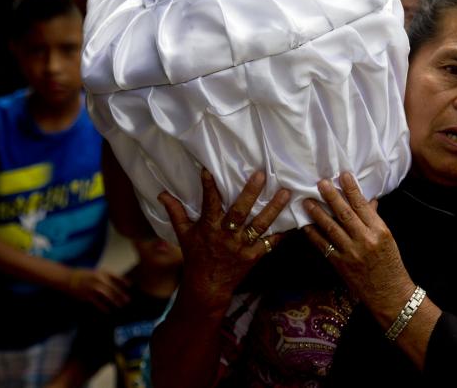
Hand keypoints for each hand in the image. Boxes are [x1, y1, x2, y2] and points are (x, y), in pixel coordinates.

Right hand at [66, 268, 130, 311]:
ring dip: (115, 301)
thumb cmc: (81, 275)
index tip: (130, 285)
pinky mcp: (87, 295)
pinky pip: (97, 302)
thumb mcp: (94, 272)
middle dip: (121, 294)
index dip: (124, 281)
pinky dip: (104, 307)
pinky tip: (108, 311)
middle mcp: (98, 279)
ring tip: (120, 306)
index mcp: (101, 272)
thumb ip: (104, 277)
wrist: (67, 278)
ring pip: (107, 295)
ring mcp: (92, 287)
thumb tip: (114, 284)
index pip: (116, 276)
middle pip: (113, 287)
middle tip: (127, 300)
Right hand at [158, 169, 290, 309]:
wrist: (207, 286)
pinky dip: (283, 234)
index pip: (208, 204)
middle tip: (261, 174)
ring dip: (273, 209)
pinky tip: (295, 220)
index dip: (208, 187)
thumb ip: (176, 212)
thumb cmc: (195, 256)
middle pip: (239, 212)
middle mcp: (226, 236)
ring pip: (260, 226)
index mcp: (208, 228)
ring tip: (285, 192)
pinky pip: (270, 244)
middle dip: (250, 193)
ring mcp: (241, 247)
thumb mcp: (183, 234)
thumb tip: (161, 194)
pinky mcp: (253, 256)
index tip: (208, 170)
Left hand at [303, 173, 414, 319]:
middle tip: (320, 183)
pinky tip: (305, 225)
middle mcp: (365, 239)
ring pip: (331, 228)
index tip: (343, 175)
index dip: (351, 189)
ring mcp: (351, 252)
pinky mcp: (340, 264)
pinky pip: (324, 246)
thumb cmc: (390, 264)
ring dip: (317, 213)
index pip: (362, 205)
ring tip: (306, 201)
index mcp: (379, 230)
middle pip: (344, 213)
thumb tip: (367, 200)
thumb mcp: (388, 238)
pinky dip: (313, 235)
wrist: (389, 293)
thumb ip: (374, 219)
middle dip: (331, 197)